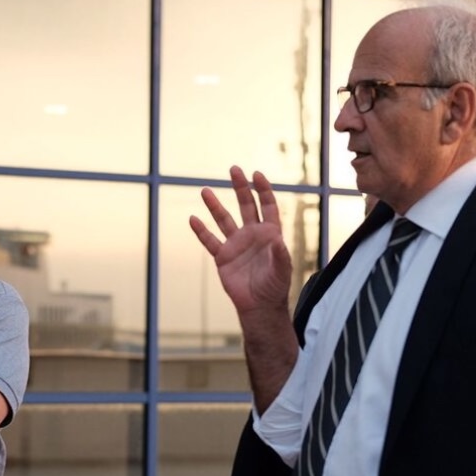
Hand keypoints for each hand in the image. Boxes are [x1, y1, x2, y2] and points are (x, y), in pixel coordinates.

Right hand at [189, 166, 293, 314]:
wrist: (258, 306)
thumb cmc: (275, 287)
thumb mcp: (282, 271)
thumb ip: (280, 256)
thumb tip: (278, 242)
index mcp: (270, 234)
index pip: (267, 206)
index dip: (262, 189)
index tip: (255, 174)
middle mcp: (252, 235)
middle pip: (246, 205)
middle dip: (240, 187)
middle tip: (234, 169)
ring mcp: (236, 244)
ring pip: (224, 219)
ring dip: (215, 205)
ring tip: (205, 190)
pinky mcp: (223, 257)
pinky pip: (210, 241)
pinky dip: (201, 231)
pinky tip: (193, 219)